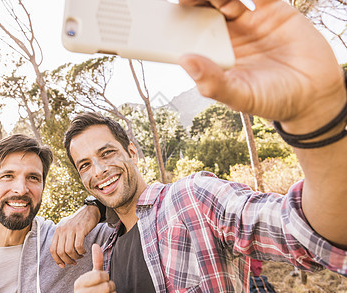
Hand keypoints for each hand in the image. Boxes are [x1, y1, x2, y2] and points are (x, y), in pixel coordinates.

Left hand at [50, 205, 100, 267]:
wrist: (89, 211)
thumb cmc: (79, 222)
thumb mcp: (67, 228)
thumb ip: (62, 238)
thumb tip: (60, 255)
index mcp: (58, 231)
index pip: (53, 249)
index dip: (57, 260)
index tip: (63, 265)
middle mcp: (62, 230)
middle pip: (60, 252)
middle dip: (67, 260)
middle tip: (74, 262)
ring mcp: (71, 229)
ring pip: (69, 250)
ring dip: (75, 257)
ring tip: (80, 256)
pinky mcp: (80, 230)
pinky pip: (78, 246)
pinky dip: (81, 251)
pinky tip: (84, 251)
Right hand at [74, 244, 116, 292]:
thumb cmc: (93, 290)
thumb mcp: (93, 275)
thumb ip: (96, 261)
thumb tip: (95, 245)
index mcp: (78, 283)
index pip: (99, 275)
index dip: (105, 276)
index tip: (101, 280)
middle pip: (107, 285)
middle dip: (110, 286)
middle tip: (104, 288)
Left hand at [179, 0, 344, 133]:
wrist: (314, 95)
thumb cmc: (272, 100)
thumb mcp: (240, 96)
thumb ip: (213, 82)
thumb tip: (184, 60)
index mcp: (214, 55)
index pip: (188, 35)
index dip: (176, 25)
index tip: (161, 18)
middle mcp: (228, 35)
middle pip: (203, 9)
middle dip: (191, 2)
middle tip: (183, 2)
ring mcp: (249, 21)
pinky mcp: (273, 10)